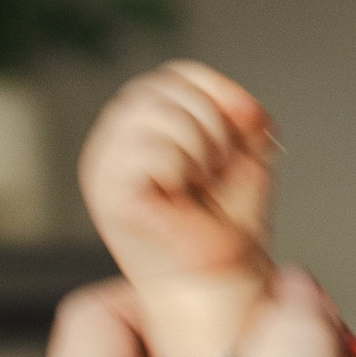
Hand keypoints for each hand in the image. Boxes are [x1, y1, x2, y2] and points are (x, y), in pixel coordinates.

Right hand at [78, 59, 278, 356]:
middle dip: (212, 123)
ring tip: (202, 182)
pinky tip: (184, 193)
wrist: (221, 280)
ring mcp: (105, 166)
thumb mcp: (243, 153)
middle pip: (163, 88)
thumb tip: (242, 104)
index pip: (175, 76)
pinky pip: (152, 149)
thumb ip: (239, 115)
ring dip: (201, 146)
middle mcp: (113, 142)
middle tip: (218, 168)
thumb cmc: (225, 224)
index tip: (250, 125)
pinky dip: (183, 166)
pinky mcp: (110, 192)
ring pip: (158, 113)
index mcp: (139, 128)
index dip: (218, 90)